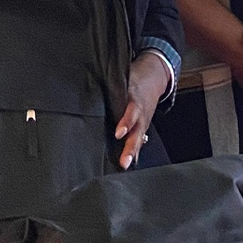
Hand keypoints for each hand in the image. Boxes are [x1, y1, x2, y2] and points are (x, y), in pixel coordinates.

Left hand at [114, 54, 169, 168]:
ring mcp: (143, 121)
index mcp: (135, 99)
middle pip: (137, 132)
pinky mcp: (142, 126)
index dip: (126, 123)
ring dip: (132, 152)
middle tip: (124, 161)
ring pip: (138, 139)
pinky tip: (127, 163)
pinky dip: (134, 151)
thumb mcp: (124, 79)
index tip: (118, 133)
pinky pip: (138, 140)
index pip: (131, 112)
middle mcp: (141, 113)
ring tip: (125, 165)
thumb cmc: (134, 79)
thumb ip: (112, 88)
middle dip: (131, 147)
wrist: (154, 77)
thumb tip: (88, 94)